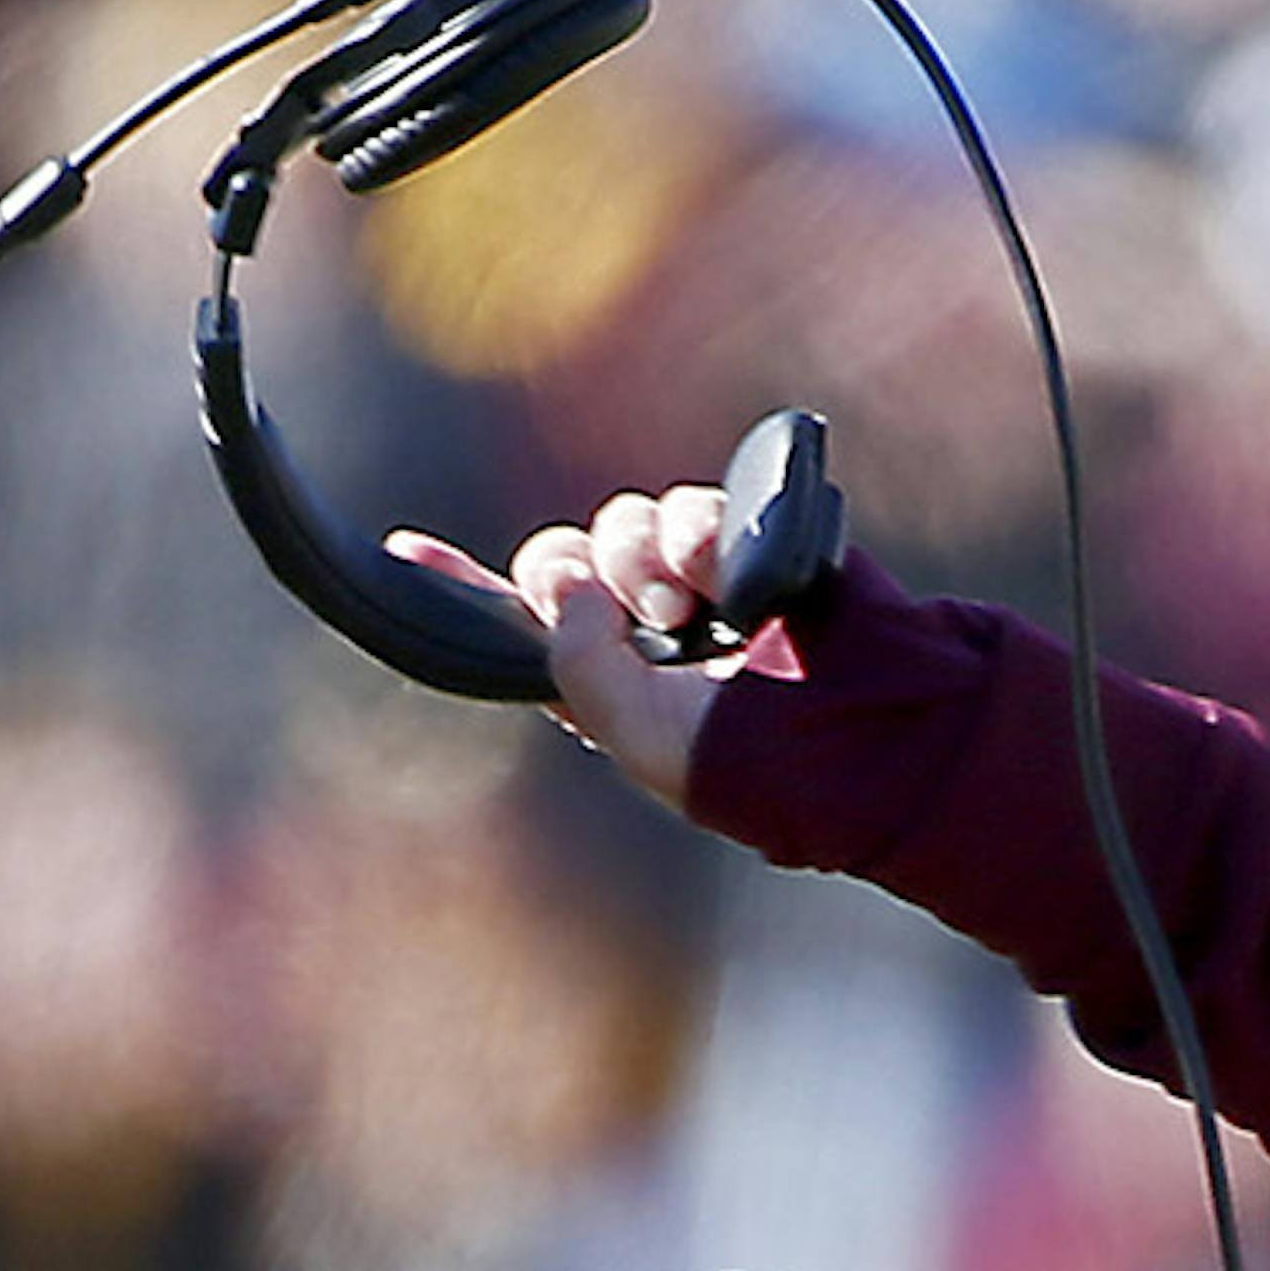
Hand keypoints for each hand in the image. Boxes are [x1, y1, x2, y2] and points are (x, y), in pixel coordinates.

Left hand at [386, 483, 733, 810]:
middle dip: (576, 572)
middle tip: (626, 612)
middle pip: (563, 560)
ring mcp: (690, 587)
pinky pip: (692, 505)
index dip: (459, 587)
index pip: (514, 628)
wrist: (864, 725)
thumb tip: (574, 591)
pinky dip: (701, 530)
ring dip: (647, 558)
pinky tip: (724, 575)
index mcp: (601, 688)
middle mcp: (637, 634)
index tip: (405, 549)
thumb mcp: (644, 739)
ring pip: (624, 526)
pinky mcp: (742, 545)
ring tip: (691, 606)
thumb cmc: (758, 764)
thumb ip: (580, 669)